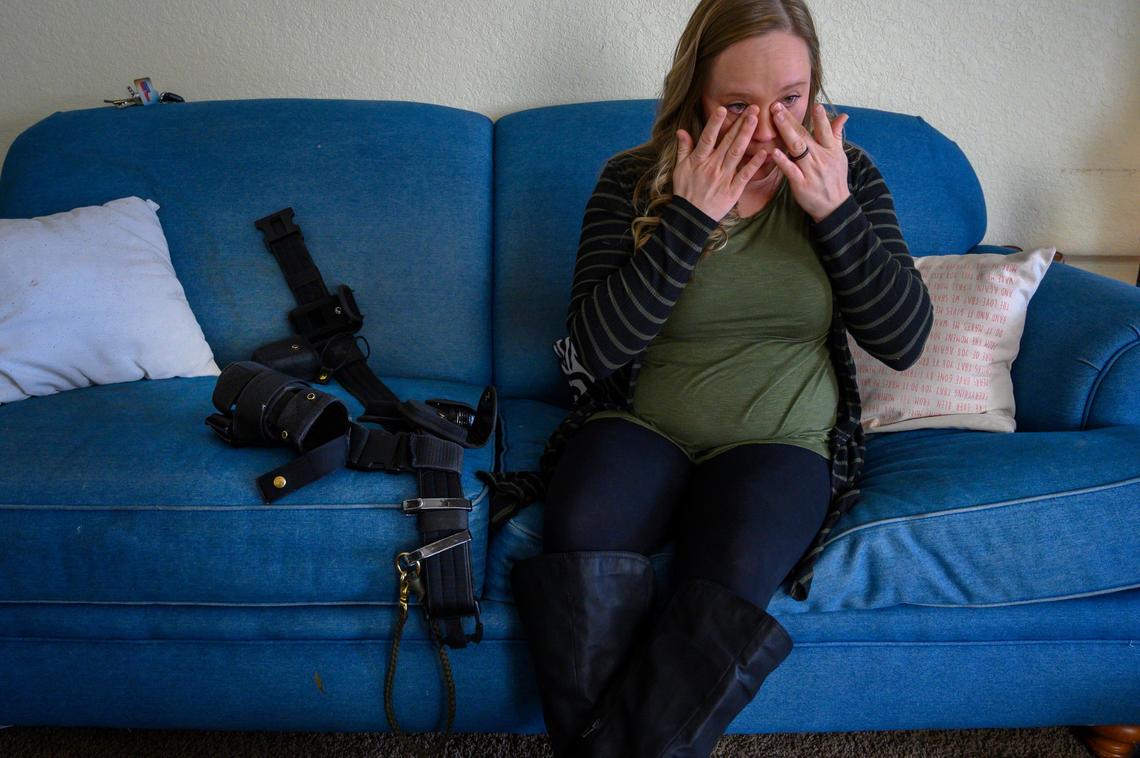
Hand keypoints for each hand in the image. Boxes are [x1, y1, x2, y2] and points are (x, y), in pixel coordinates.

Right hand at [673, 105, 768, 221]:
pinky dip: (755, 163)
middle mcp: (712, 166)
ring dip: (747, 136)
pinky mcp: (733, 190)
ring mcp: (723, 178)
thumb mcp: (679, 169)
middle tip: (753, 108)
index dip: (715, 123)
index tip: (723, 109)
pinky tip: (764, 152)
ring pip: (737, 153)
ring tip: (756, 120)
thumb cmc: (685, 191)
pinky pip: (745, 174)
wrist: (691, 217)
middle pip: (727, 142)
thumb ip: (683, 149)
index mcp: (698, 160)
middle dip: (740, 124)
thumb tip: (681, 131)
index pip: (707, 138)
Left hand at [770, 102, 850, 222]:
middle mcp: (821, 158)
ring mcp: (810, 171)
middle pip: (805, 136)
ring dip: (786, 132)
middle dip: (791, 120)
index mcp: (830, 150)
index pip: (825, 130)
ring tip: (776, 118)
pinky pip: (790, 170)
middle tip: (777, 106)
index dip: (820, 118)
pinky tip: (773, 152)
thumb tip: (843, 115)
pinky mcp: (801, 184)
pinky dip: (783, 161)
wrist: (834, 206)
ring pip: (797, 149)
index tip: (814, 104)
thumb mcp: (839, 156)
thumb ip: (836, 134)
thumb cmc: (835, 178)